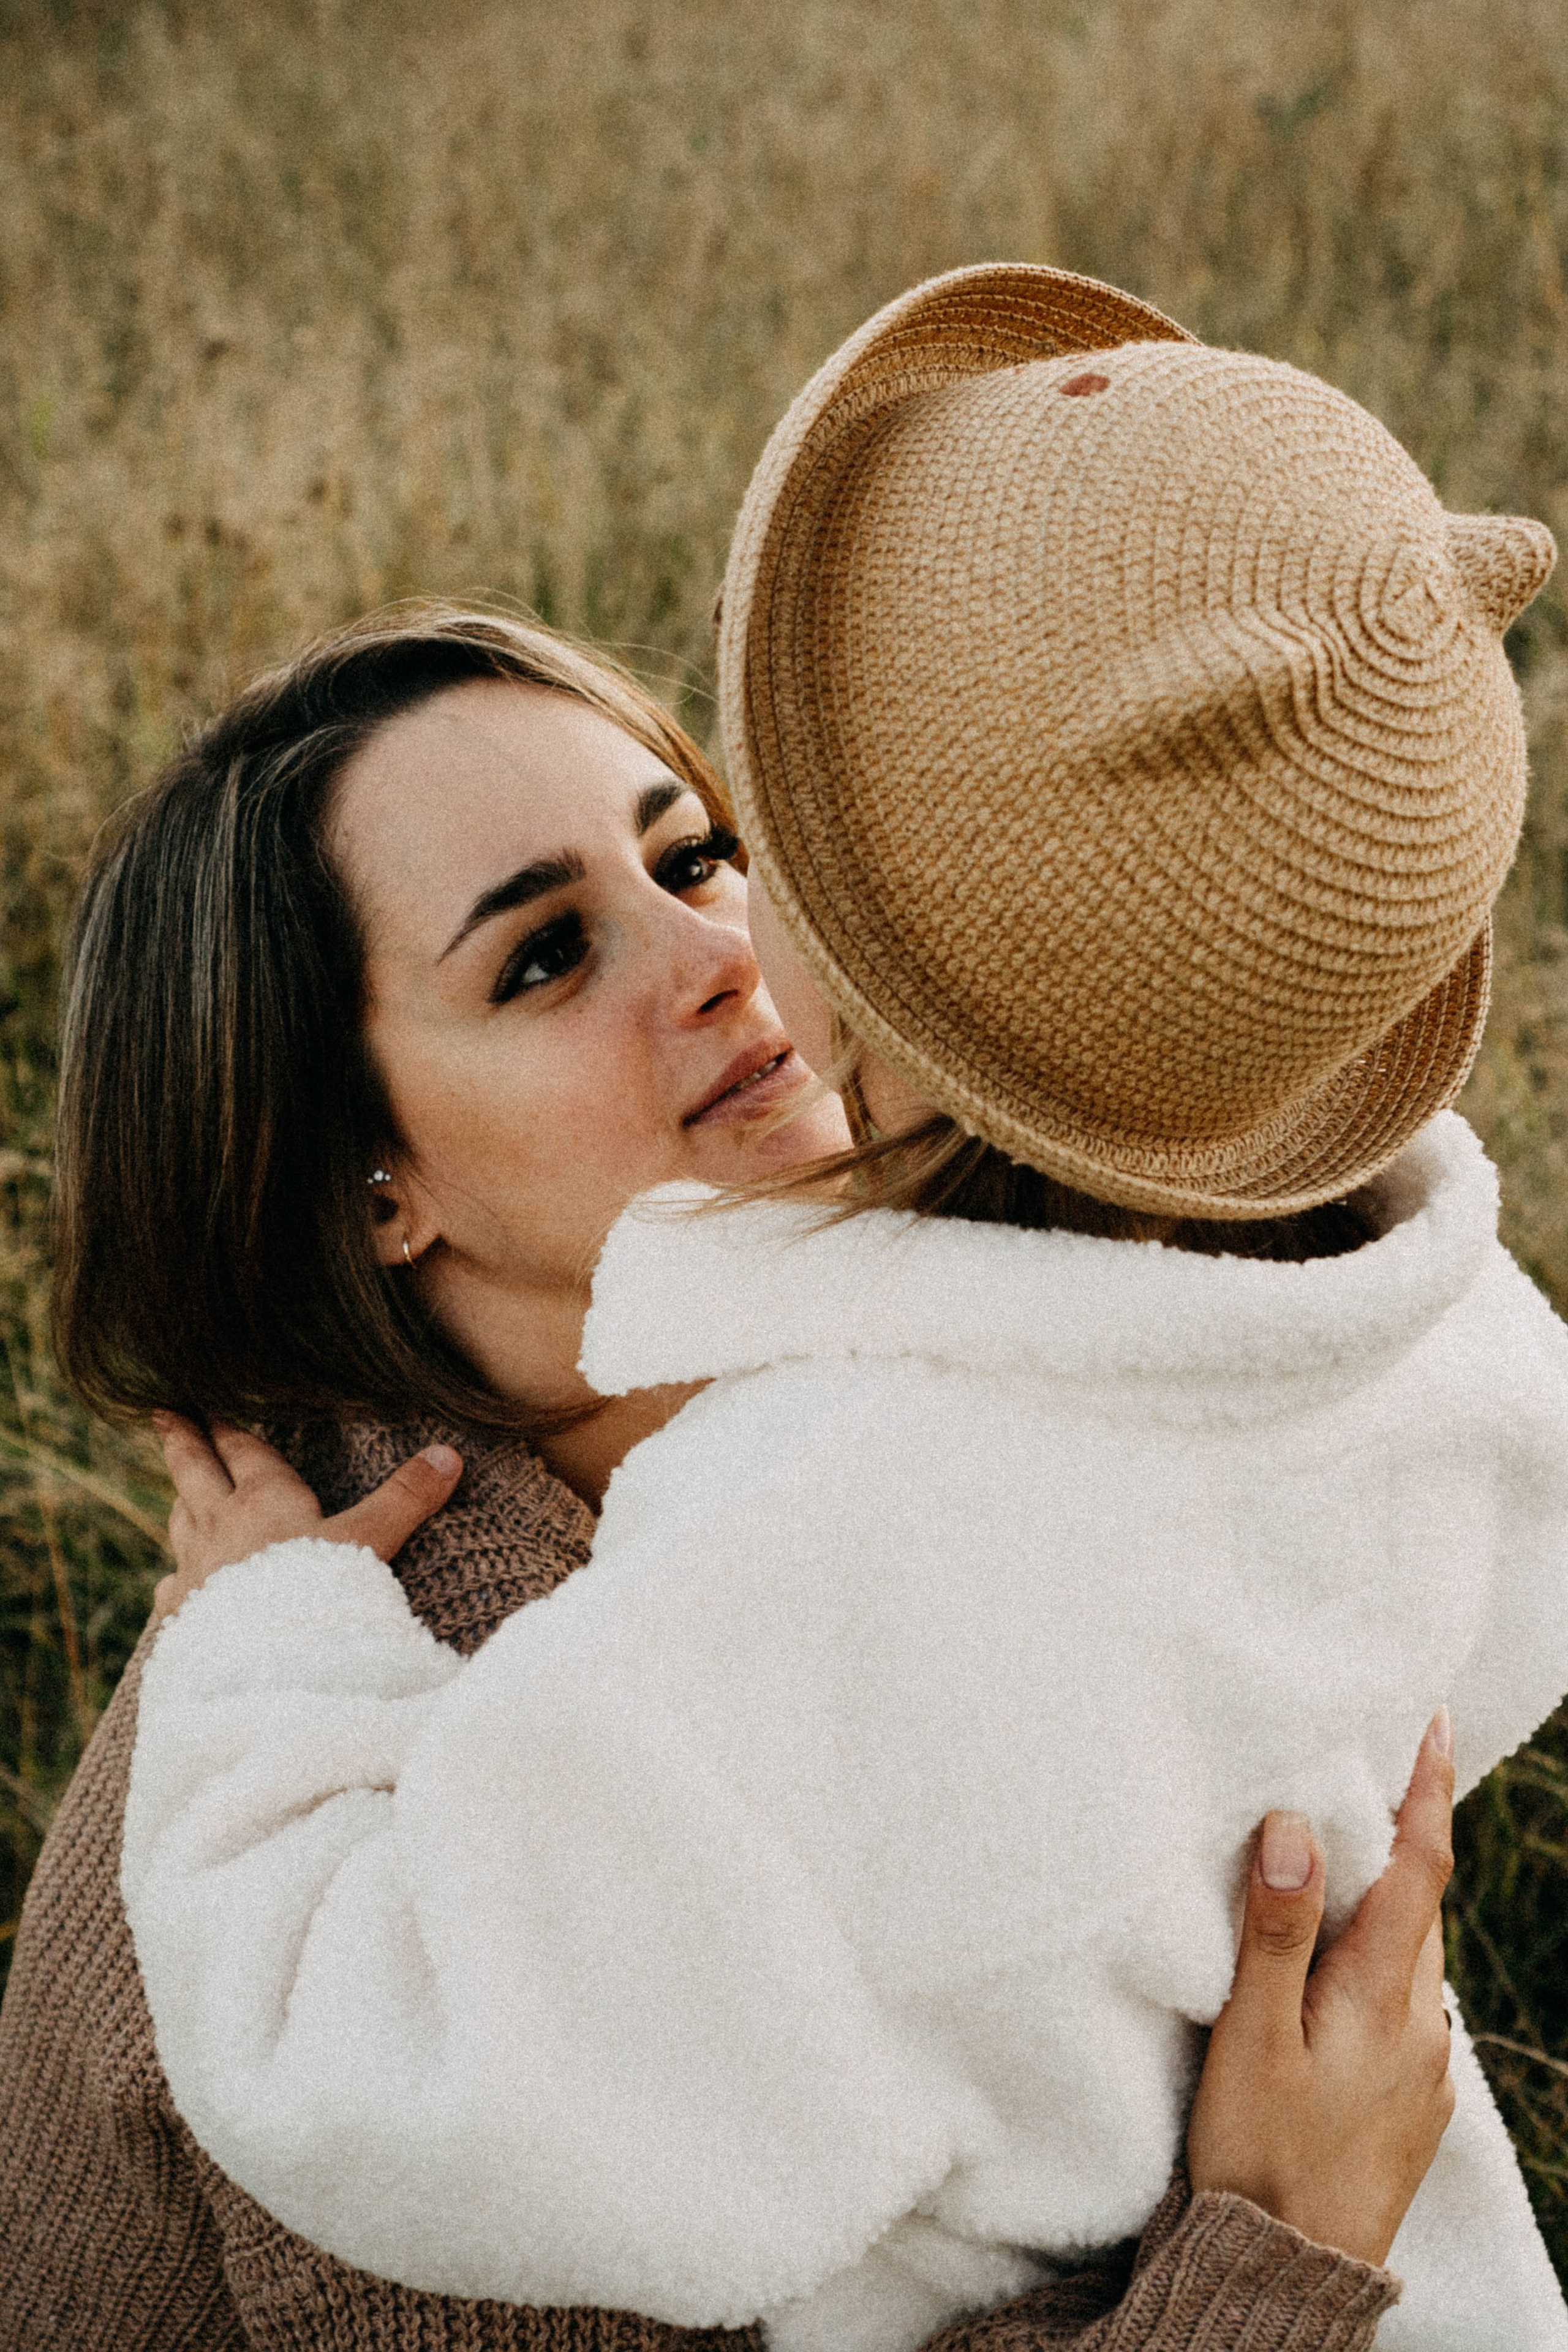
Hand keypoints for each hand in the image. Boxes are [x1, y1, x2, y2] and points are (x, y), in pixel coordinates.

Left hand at [151, 1412, 462, 1620]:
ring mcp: (196, 1569)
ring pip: (181, 1520)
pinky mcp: (183, 1612)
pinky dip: (177, 1573)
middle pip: (193, 1470)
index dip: (226, 1425)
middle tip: (164, 1411)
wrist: (265, 1667)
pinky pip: (173, 1583)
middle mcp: (220, 1525)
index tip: (205, 1401)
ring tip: (183, 1492)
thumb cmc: (318, 1598)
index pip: (241, 1449)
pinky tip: (177, 1580)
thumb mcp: (369, 1542)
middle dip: (182, 1439)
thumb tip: (449, 1455)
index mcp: (264, 1498)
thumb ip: (405, 1499)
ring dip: (182, 1500)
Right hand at [1186, 1710, 1456, 2267]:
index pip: (1418, 1869)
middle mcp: (1420, 2026)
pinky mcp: (1408, 2103)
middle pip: (1418, 1907)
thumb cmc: (1259, 2152)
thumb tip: (1295, 1827)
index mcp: (1383, 1997)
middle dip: (1401, 1839)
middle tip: (1366, 1774)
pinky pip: (1402, 2004)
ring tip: (1341, 1863)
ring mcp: (1421, 2069)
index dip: (1425, 1790)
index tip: (1434, 1722)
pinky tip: (1333, 1971)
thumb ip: (1273, 1929)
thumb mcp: (1250, 2035)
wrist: (1290, 2271)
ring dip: (1386, 1903)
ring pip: (1410, 1957)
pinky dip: (1376, 1961)